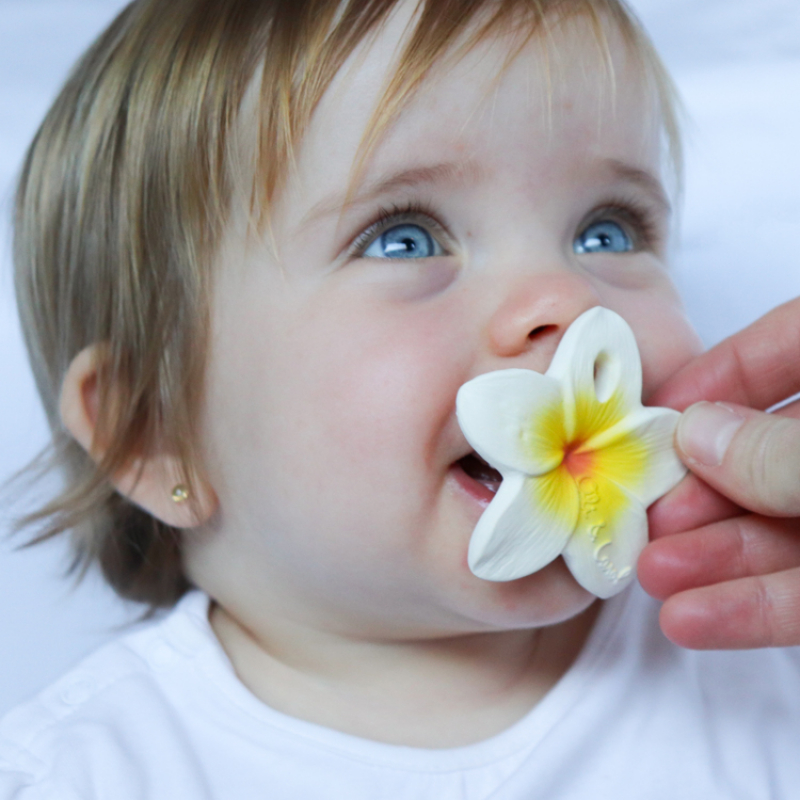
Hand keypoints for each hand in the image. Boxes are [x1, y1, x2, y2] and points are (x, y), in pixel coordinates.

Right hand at [638, 298, 799, 648]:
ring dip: (713, 557)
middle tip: (646, 511)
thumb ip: (782, 454)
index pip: (793, 342)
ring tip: (650, 575)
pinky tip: (693, 619)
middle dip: (702, 486)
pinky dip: (757, 607)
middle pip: (771, 448)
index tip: (659, 416)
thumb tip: (700, 438)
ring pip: (784, 526)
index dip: (722, 373)